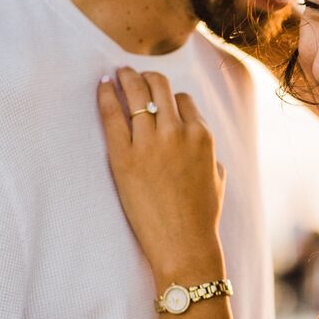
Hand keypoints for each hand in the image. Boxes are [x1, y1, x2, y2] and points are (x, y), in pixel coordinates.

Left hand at [98, 69, 225, 280]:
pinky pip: (112, 115)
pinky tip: (102, 84)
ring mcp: (150, 143)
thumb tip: (196, 134)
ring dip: (126, 77)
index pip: (183, 99)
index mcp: (202, 135)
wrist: (183, 245)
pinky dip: (105, 95)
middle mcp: (177, 132)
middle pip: (159, 86)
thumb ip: (208, 150)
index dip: (168, 97)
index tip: (156, 98)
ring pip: (136, 92)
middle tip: (132, 74)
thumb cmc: (202, 216)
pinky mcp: (124, 157)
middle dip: (147, 77)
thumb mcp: (216, 176)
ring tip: (117, 72)